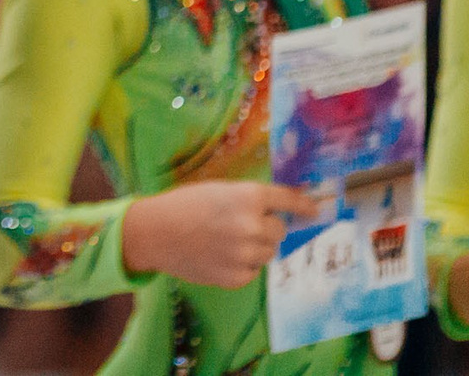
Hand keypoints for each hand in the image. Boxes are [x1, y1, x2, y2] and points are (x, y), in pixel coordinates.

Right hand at [120, 181, 320, 289]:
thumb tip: (282, 210)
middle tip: (241, 226)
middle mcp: (252, 226)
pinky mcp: (237, 277)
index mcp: (248, 197)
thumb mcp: (218, 191)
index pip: (288, 201)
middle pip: (279, 230)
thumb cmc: (183, 204)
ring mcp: (245, 254)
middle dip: (266, 228)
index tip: (315, 210)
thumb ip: (249, 199)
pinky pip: (253, 271)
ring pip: (268, 252)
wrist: (153, 233)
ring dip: (255, 247)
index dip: (304, 205)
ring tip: (226, 242)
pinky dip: (242, 265)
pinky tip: (219, 256)